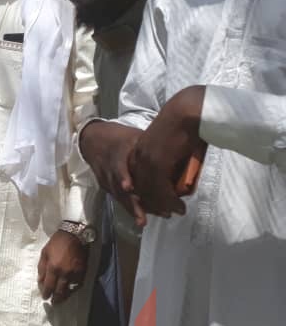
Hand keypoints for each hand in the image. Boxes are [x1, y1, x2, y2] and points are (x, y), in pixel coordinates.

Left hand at [38, 230, 87, 302]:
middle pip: (60, 291)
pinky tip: (70, 290)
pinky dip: (74, 289)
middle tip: (53, 303)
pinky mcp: (83, 271)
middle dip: (56, 299)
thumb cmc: (56, 243)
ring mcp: (75, 273)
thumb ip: (42, 268)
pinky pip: (78, 284)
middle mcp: (64, 273)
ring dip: (65, 296)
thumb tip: (40, 281)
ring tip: (61, 299)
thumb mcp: (44, 253)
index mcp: (53, 268)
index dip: (46, 293)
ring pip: (70, 290)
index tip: (45, 298)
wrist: (74, 235)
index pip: (49, 286)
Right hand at [79, 120, 145, 226]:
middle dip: (132, 202)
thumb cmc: (120, 137)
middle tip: (145, 215)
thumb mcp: (136, 137)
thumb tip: (179, 159)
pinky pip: (119, 199)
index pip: (119, 166)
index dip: (122, 177)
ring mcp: (107, 179)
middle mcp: (110, 169)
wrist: (93, 140)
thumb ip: (152, 149)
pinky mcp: (106, 187)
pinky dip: (130, 207)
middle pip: (119, 188)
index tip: (129, 188)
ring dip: (133, 209)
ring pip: (119, 197)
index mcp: (117, 153)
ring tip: (143, 221)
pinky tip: (141, 216)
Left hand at [128, 85, 205, 218]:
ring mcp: (145, 160)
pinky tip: (178, 207)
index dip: (147, 194)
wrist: (189, 112)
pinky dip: (169, 201)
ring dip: (164, 206)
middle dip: (153, 204)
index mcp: (138, 151)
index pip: (137, 179)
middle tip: (167, 213)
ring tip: (177, 212)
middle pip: (140, 188)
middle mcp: (137, 157)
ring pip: (150, 192)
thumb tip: (176, 176)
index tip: (158, 204)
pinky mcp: (157, 163)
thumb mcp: (172, 147)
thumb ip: (169, 161)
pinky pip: (160, 189)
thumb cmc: (186, 126)